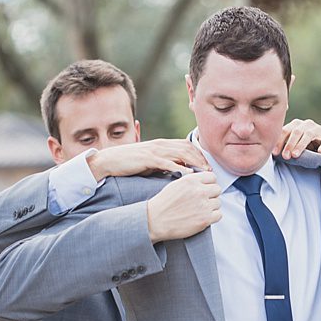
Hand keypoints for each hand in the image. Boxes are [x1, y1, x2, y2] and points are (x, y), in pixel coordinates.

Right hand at [88, 139, 209, 180]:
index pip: (187, 145)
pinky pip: (166, 162)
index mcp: (162, 144)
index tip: (207, 167)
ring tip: (202, 173)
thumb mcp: (151, 162)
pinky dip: (178, 168)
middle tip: (210, 171)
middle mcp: (160, 144)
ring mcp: (154, 150)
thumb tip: (179, 172)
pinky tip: (186, 175)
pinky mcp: (147, 158)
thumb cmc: (130, 163)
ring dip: (194, 163)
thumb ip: (165, 164)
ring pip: (180, 153)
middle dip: (200, 159)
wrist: (111, 160)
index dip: (199, 155)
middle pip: (187, 148)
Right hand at [146, 171, 221, 242]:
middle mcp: (199, 191)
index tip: (205, 189)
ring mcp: (203, 205)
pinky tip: (202, 217)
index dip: (209, 184)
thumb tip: (204, 181)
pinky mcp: (205, 219)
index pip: (212, 177)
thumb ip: (191, 181)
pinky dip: (212, 217)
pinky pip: (218, 215)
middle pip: (217, 189)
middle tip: (202, 201)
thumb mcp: (176, 185)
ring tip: (199, 210)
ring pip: (218, 203)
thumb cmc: (163, 204)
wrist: (155, 221)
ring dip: (211, 207)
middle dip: (211, 195)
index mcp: (191, 181)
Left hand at [274, 119, 320, 158]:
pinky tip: (320, 152)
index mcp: (295, 125)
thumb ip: (283, 143)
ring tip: (295, 155)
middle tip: (285, 156)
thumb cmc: (304, 143)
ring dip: (301, 145)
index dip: (279, 142)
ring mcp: (318, 129)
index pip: (285, 131)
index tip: (275, 153)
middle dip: (289, 144)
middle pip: (296, 132)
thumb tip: (267, 153)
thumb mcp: (294, 141)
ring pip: (308, 135)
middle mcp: (306, 124)